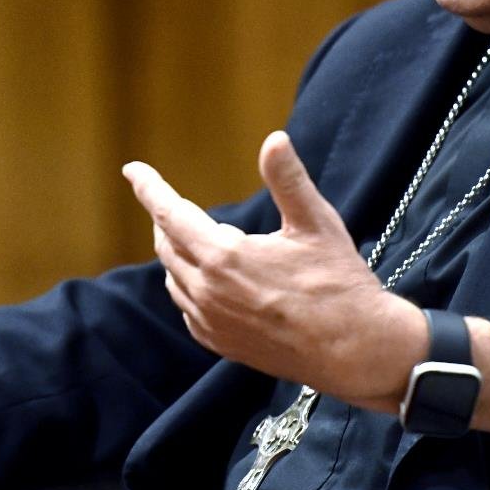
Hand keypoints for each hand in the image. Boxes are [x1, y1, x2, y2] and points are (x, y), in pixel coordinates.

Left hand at [123, 131, 425, 412]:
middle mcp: (208, 292)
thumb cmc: (339, 282)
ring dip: (176, 253)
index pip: (169, 213)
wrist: (357, 351)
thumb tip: (274, 139)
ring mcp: (212, 323)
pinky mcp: (222, 345)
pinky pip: (188, 309)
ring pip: (174, 278)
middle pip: (166, 245)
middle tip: (169, 200)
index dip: (148, 187)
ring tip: (189, 236)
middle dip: (165, 218)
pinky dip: (188, 286)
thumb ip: (287, 179)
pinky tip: (206, 280)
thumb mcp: (316, 223)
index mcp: (223, 256)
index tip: (132, 169)